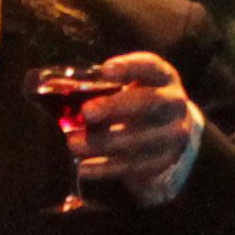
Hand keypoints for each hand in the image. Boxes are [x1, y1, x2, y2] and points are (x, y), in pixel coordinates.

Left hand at [48, 51, 202, 207]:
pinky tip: (84, 168)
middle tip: (86, 113)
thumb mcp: (127, 88)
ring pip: (139, 140)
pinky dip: (107, 168)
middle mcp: (175, 103)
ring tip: (72, 143)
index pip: (150, 66)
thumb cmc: (135, 103)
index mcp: (163, 76)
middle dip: (115, 107)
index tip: (105, 70)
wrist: (167, 131)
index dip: (129, 67)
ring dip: (103, 142)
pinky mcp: (165, 161)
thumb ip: (102, 88)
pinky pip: (135, 167)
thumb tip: (60, 92)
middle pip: (148, 102)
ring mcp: (175, 134)